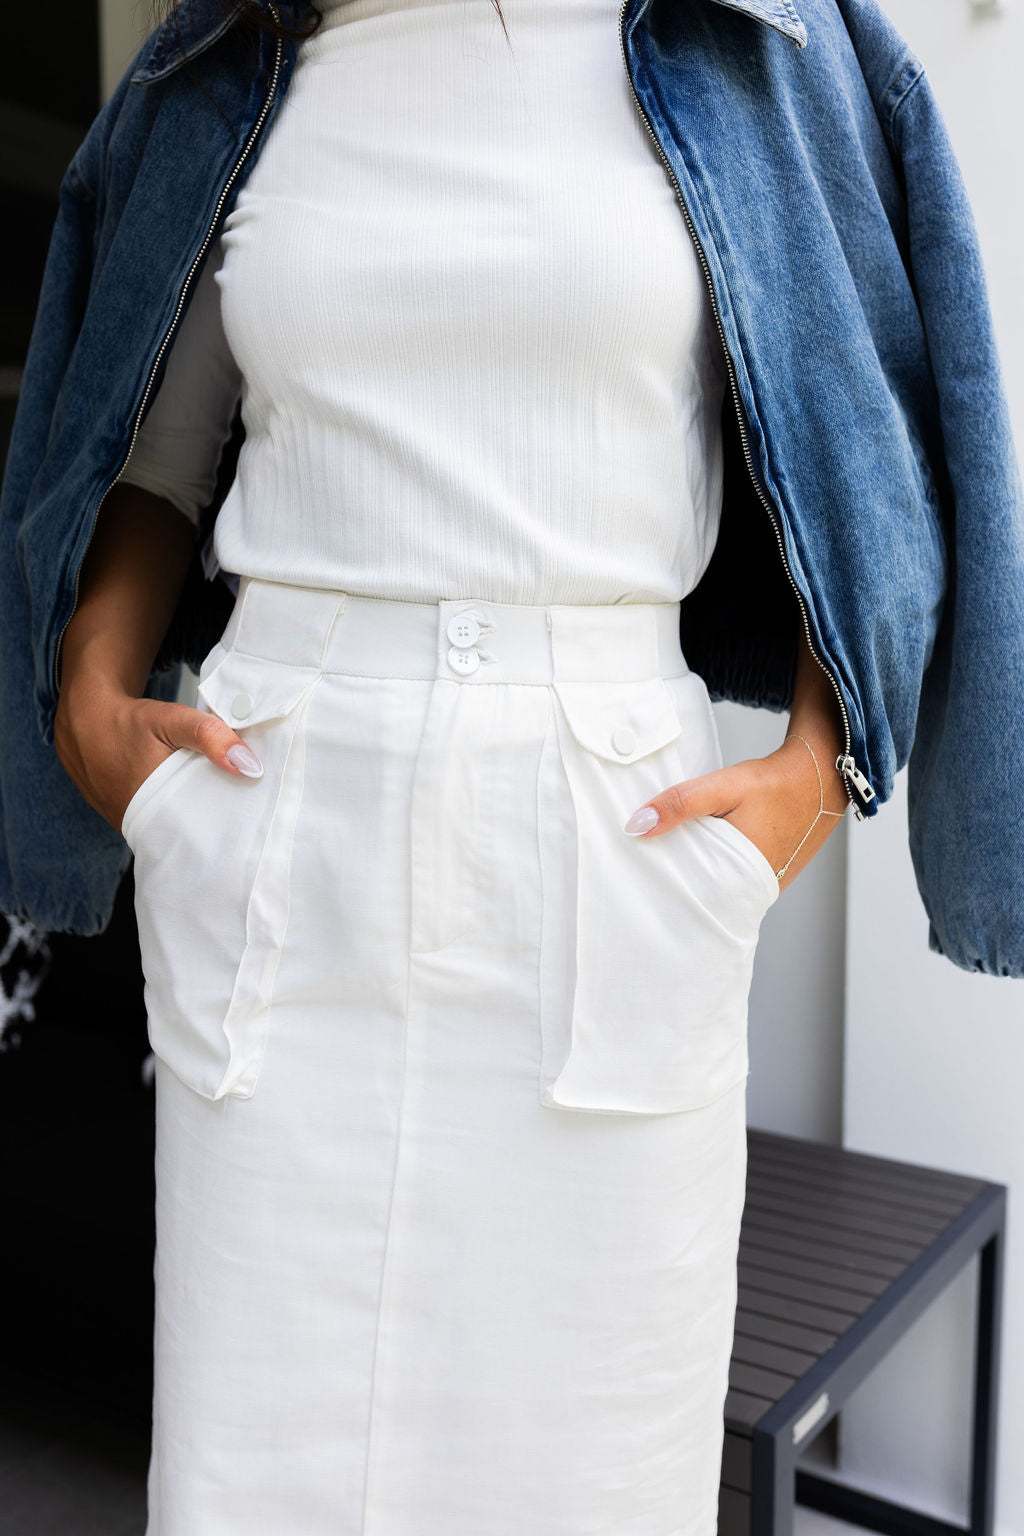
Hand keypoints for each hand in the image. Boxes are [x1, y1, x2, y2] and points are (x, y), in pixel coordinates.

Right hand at [54, 670, 263, 835]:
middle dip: (211, 822)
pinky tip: (189, 798)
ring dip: (191, 817)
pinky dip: (173, 812)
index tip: (249, 815)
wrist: (84, 721)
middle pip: (186, 832)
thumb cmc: (128, 722)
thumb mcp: (171, 720)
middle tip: (239, 808)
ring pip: (170, 828)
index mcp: (150, 809)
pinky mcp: (123, 819)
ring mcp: (127, 825)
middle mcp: (135, 825)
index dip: (224, 825)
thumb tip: (249, 766)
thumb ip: (209, 737)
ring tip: (217, 802)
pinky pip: (156, 822)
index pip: (199, 832)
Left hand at [622, 733, 847, 892]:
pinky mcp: (768, 880)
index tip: (634, 877)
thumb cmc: (773, 784)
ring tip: (665, 863)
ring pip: (717, 889)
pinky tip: (698, 856)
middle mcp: (752, 891)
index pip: (687, 895)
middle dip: (675, 883)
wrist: (818, 780)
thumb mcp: (723, 787)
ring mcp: (763, 889)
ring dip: (695, 876)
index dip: (661, 886)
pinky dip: (715, 871)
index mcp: (738, 877)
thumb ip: (681, 804)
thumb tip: (636, 825)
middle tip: (642, 871)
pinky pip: (732, 882)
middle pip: (701, 894)